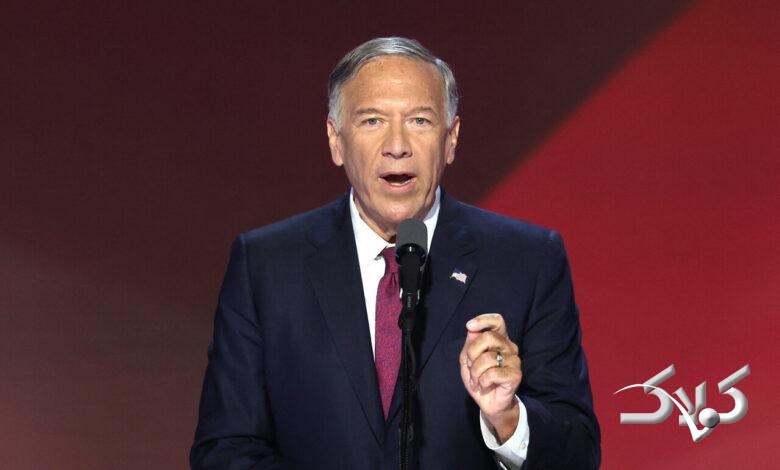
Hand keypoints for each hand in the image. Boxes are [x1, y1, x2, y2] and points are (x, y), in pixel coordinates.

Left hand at [459, 313, 521, 442]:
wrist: (489, 403)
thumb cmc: (479, 378)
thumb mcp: (468, 360)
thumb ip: (469, 344)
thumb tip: (471, 330)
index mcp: (500, 340)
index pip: (498, 321)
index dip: (484, 320)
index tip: (470, 326)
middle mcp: (510, 347)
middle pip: (488, 337)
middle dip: (472, 352)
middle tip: (471, 365)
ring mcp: (514, 361)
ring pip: (487, 358)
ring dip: (475, 372)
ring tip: (477, 380)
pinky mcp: (515, 375)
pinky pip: (492, 373)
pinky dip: (482, 381)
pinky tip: (485, 385)